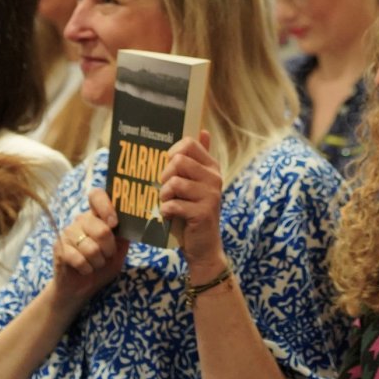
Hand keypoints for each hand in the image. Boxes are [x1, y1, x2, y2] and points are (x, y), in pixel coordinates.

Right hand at [51, 188, 127, 304]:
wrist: (80, 288)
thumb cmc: (101, 266)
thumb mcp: (118, 251)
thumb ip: (123, 236)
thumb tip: (132, 222)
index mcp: (97, 216)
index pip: (97, 196)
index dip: (106, 206)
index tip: (114, 223)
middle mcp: (81, 220)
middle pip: (101, 228)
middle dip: (109, 248)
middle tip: (107, 255)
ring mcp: (68, 233)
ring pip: (91, 248)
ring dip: (98, 262)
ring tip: (95, 264)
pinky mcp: (59, 248)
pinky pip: (79, 259)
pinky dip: (87, 269)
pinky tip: (84, 270)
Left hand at [161, 130, 224, 272]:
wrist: (203, 248)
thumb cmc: (194, 213)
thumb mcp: (196, 184)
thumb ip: (197, 159)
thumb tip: (203, 130)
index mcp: (212, 167)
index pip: (189, 143)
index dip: (172, 152)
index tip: (168, 165)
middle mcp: (214, 178)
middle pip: (179, 161)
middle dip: (165, 175)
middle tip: (166, 189)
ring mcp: (211, 195)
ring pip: (174, 182)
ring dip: (164, 195)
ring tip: (167, 203)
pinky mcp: (203, 213)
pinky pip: (173, 204)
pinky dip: (166, 211)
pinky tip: (170, 215)